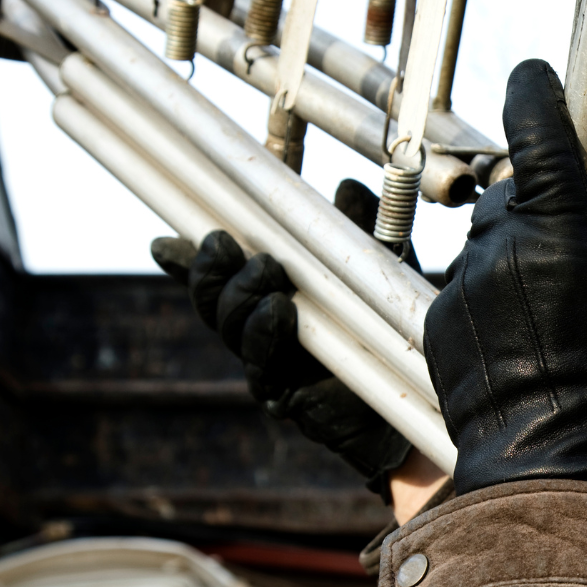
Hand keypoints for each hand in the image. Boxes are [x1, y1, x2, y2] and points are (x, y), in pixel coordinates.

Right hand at [152, 183, 419, 497]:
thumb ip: (359, 232)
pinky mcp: (285, 396)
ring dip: (240, 296)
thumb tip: (344, 188)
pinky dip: (265, 334)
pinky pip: (261, 365)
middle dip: (209, 271)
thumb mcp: (379, 270)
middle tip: (227, 244)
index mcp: (269, 299)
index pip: (219, 278)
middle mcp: (261, 333)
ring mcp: (269, 367)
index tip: (166, 241)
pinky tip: (277, 309)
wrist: (419, 397)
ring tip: (265, 270)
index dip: (187, 261)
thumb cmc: (394, 332)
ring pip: (231, 329)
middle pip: (212, 302)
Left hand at [425, 59, 586, 500]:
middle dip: (540, 207)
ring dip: (514, 255)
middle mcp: (502, 242)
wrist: (550, 452)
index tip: (536, 76)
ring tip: (548, 312)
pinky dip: (488, 294)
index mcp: (560, 229)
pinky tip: (518, 336)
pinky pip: (464, 282)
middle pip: (515, 192)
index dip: (535, 92)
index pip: (538, 130)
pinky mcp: (437, 312)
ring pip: (488, 239)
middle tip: (576, 251)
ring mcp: (462, 277)